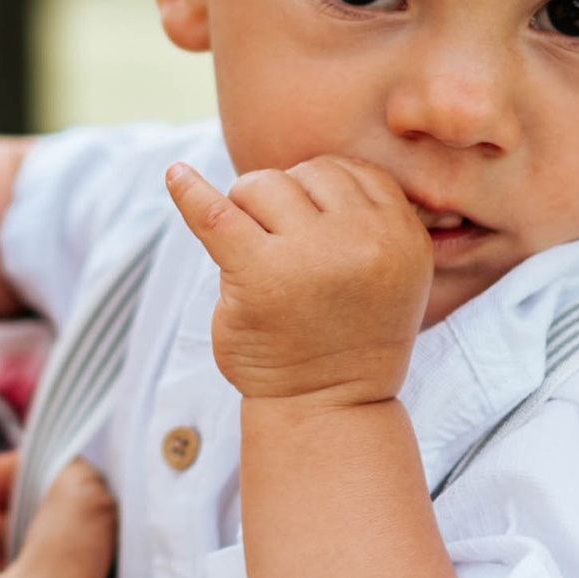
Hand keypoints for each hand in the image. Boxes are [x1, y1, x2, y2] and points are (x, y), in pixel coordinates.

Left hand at [166, 154, 432, 407]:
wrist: (328, 408)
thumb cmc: (350, 337)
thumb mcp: (390, 273)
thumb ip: (368, 220)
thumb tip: (313, 168)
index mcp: (403, 235)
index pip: (351, 172)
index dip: (320, 191)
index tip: (306, 225)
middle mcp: (365, 240)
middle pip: (305, 172)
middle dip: (284, 201)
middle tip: (279, 252)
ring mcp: (312, 256)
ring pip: (262, 185)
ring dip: (247, 210)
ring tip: (254, 256)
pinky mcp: (259, 275)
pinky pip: (215, 214)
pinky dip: (189, 192)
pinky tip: (175, 177)